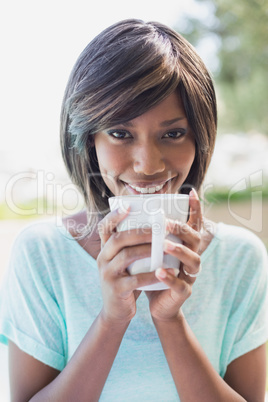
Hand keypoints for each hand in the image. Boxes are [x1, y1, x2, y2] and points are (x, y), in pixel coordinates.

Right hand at [97, 207, 158, 325]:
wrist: (116, 310)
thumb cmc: (125, 279)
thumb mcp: (122, 261)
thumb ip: (130, 246)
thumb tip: (151, 224)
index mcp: (104, 250)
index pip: (104, 228)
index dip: (114, 215)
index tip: (128, 206)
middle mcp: (102, 259)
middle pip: (118, 239)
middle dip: (139, 231)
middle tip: (158, 227)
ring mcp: (107, 275)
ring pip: (126, 256)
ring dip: (147, 250)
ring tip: (163, 246)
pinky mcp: (116, 290)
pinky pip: (135, 279)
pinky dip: (151, 275)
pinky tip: (164, 271)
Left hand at [146, 189, 201, 321]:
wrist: (155, 302)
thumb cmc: (151, 271)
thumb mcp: (149, 251)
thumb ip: (145, 234)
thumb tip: (127, 209)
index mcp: (184, 245)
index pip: (193, 224)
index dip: (196, 208)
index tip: (192, 191)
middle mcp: (191, 256)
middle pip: (195, 238)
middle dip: (181, 229)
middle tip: (165, 224)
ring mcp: (190, 275)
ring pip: (193, 260)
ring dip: (180, 251)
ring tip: (164, 245)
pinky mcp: (184, 291)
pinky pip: (181, 284)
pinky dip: (170, 277)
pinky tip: (159, 271)